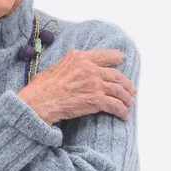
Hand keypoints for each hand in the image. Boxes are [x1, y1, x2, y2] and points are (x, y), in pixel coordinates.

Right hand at [17, 48, 137, 125]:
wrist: (39, 101)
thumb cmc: (41, 87)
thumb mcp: (56, 67)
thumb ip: (70, 66)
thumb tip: (74, 72)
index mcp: (79, 57)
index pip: (103, 56)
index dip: (115, 57)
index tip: (121, 59)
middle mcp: (89, 68)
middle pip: (115, 74)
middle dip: (126, 83)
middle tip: (131, 89)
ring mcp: (94, 83)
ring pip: (118, 89)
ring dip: (126, 97)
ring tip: (130, 103)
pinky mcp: (96, 99)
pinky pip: (115, 105)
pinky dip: (121, 110)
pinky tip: (123, 115)